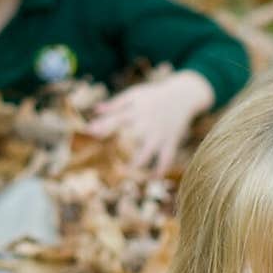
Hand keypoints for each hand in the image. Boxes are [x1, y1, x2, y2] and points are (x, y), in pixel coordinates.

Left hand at [86, 69, 214, 175]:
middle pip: (132, 136)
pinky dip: (161, 168)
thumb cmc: (153, 95)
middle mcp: (147, 123)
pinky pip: (167, 157)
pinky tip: (154, 177)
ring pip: (149, 150)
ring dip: (139, 162)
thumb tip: (95, 110)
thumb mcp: (134, 95)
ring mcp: (160, 133)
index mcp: (136, 110)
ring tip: (128, 172)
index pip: (117, 118)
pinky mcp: (171, 140)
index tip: (89, 131)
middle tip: (105, 158)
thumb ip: (115, 104)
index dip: (103, 124)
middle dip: (120, 146)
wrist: (183, 95)